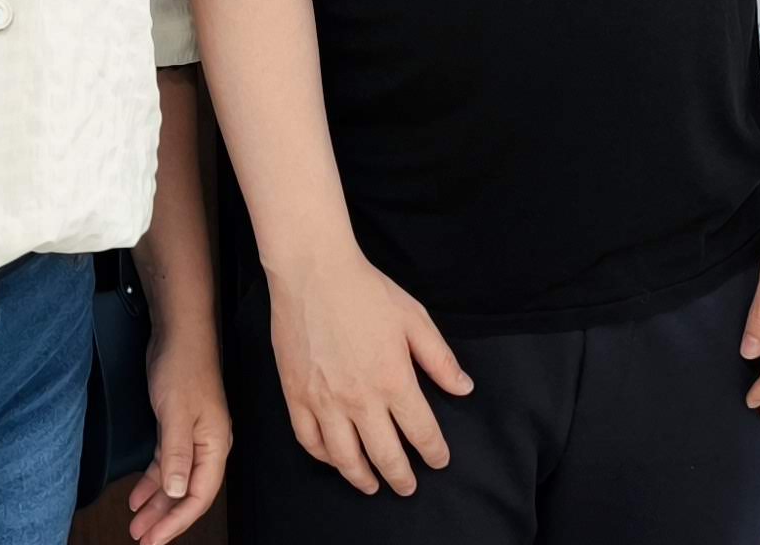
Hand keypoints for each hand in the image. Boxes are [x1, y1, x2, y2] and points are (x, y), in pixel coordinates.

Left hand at [130, 326, 232, 540]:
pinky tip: (138, 494)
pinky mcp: (177, 427)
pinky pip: (166, 464)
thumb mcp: (176, 414)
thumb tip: (176, 492)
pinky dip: (152, 481)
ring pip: (175, 480)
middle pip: (188, 493)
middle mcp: (208, 445)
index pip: (199, 495)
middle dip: (165, 519)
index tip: (155, 539)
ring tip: (136, 522)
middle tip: (142, 538)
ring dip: (157, 503)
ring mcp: (193, 436)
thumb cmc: (184, 366)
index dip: (177, 521)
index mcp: (215, 445)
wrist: (180, 332)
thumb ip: (177, 456)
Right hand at [266, 254, 470, 496]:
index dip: (434, 453)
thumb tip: (464, 388)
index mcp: (394, 379)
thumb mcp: (416, 319)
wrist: (313, 273)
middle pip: (385, 455)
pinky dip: (324, 457)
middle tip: (408, 487)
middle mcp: (359, 398)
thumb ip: (440, 360)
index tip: (439, 461)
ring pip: (345, 457)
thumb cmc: (366, 291)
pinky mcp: (296, 395)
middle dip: (401, 477)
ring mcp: (324, 400)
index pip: (421, 432)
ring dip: (362, 477)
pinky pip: (309, 440)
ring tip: (372, 486)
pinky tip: (335, 459)